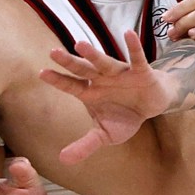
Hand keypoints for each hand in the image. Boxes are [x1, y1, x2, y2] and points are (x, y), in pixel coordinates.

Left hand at [39, 32, 173, 164]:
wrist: (152, 105)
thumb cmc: (125, 115)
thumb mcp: (104, 135)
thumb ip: (84, 145)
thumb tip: (62, 161)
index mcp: (91, 93)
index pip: (70, 86)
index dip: (57, 80)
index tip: (41, 73)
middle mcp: (102, 80)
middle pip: (82, 69)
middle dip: (69, 62)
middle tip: (53, 52)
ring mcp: (120, 74)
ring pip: (104, 62)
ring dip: (93, 54)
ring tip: (80, 44)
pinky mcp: (141, 72)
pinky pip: (137, 58)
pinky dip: (133, 47)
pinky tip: (128, 33)